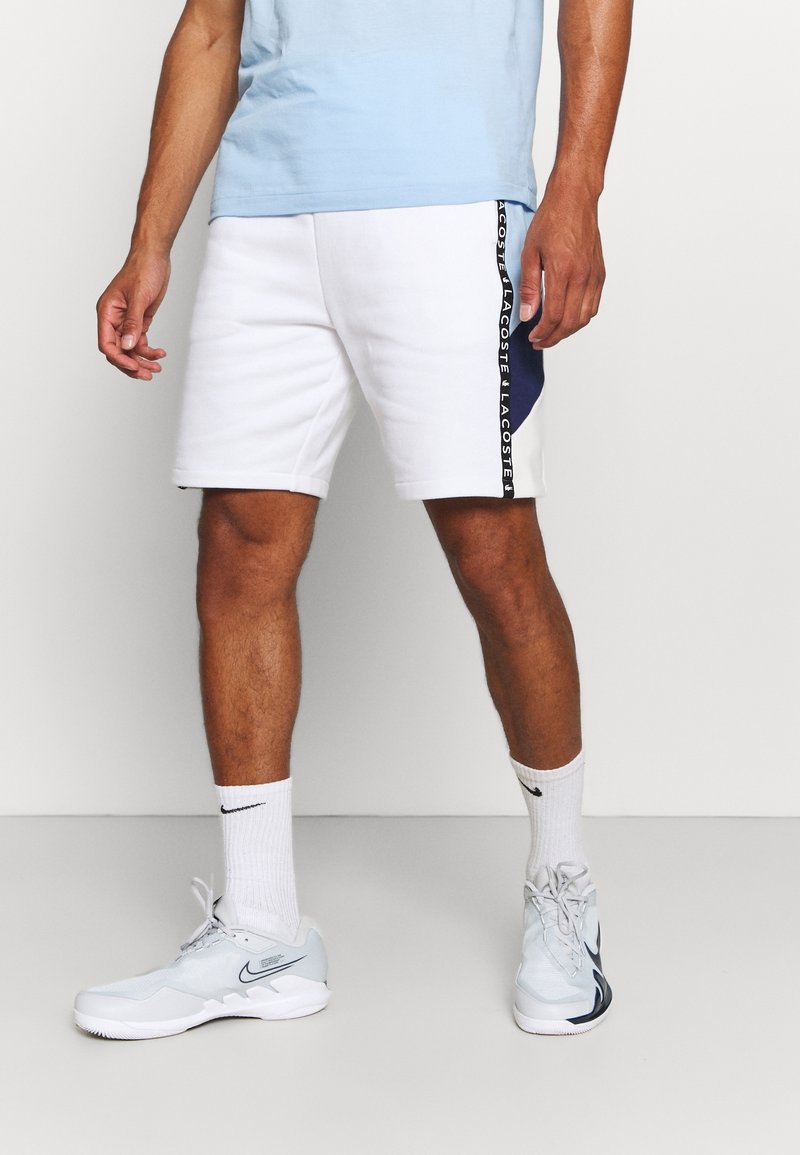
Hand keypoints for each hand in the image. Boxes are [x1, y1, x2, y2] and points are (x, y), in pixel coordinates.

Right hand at [96, 250, 170, 379]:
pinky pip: (140, 342)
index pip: (106, 344)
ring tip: (157, 369)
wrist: (155, 256)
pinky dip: (149, 350)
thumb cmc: (143, 270)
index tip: (134, 367)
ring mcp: (126, 321)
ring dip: (142, 361)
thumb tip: (127, 347)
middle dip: (131, 364)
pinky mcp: (139, 321)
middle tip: (148, 375)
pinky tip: (161, 353)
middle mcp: (113, 319)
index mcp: (106, 312)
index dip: (119, 358)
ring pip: (129, 349)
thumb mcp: (139, 298)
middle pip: (118, 351)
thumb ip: (133, 323)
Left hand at [518, 191, 604, 348]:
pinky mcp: (600, 273)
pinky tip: (568, 318)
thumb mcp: (530, 252)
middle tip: (540, 341)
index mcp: (563, 271)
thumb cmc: (552, 220)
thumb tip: (528, 315)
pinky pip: (593, 305)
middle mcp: (582, 276)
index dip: (542, 332)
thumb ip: (529, 286)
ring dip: (568, 331)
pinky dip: (581, 318)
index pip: (554, 315)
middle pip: (570, 322)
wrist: (575, 199)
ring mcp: (594, 275)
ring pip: (584, 317)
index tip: (532, 337)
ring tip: (552, 333)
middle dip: (554, 337)